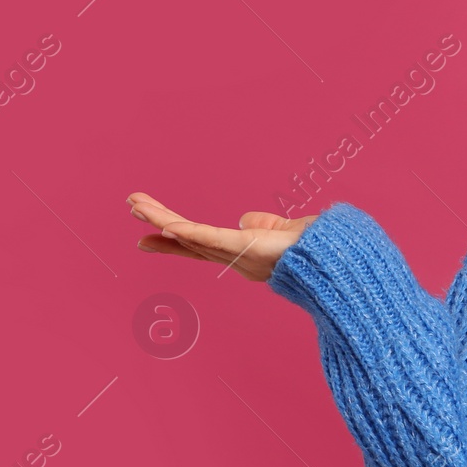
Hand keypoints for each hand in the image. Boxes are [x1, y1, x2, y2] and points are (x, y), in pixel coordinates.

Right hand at [126, 192, 316, 281]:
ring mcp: (236, 254)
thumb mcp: (282, 231)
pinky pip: (210, 239)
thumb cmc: (314, 250)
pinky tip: (167, 225)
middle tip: (132, 209)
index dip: (175, 236)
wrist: (334, 260)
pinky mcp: (243, 248)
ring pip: (191, 235)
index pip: (201, 242)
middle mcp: (233, 257)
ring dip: (162, 219)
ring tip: (137, 205)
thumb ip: (263, 224)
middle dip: (159, 224)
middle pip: (188, 239)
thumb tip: (246, 219)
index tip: (152, 231)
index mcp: (241, 253)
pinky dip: (187, 232)